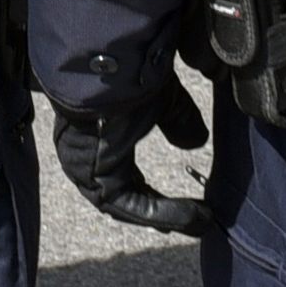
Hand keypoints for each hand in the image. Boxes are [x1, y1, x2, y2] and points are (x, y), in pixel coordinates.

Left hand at [51, 79, 212, 236]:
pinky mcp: (93, 179)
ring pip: (127, 206)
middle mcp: (88, 159)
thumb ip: (180, 121)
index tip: (183, 205)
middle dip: (158, 213)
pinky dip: (161, 213)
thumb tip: (197, 140)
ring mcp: (87, 172)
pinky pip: (128, 206)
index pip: (126, 178)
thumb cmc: (130, 74)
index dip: (153, 195)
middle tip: (190, 220)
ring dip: (164, 217)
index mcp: (98, 140)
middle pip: (125, 197)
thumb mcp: (163, 100)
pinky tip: (190, 214)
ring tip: (198, 220)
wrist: (109, 65)